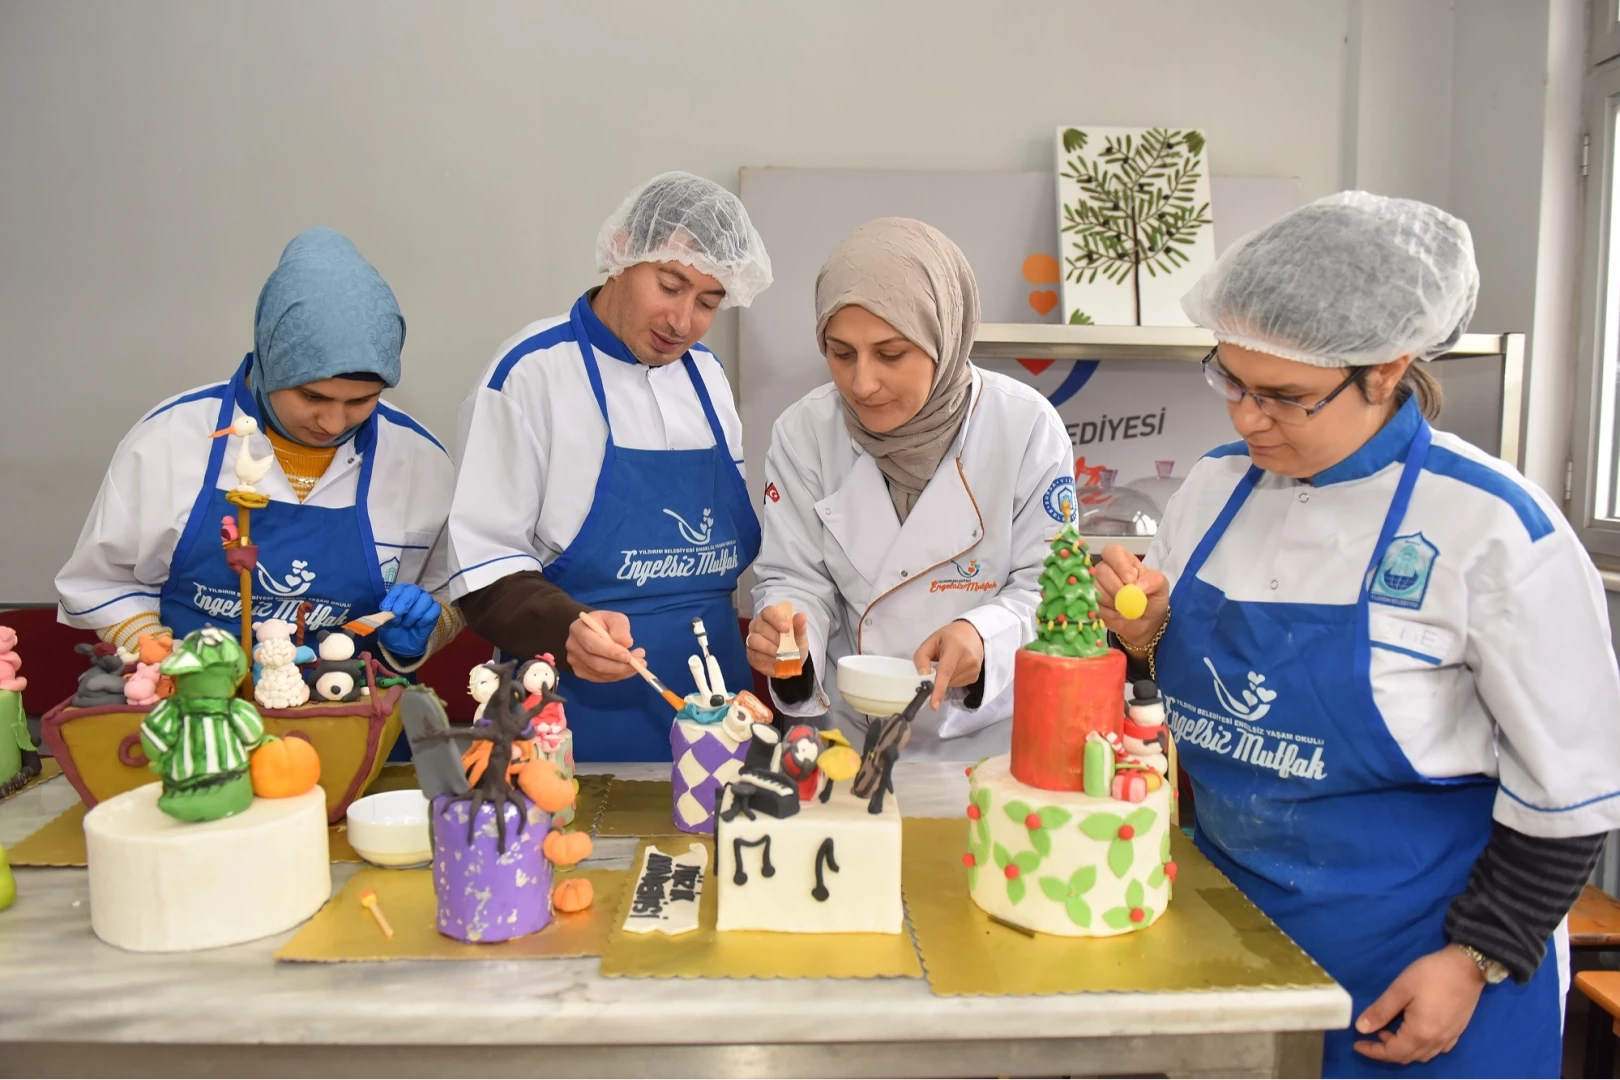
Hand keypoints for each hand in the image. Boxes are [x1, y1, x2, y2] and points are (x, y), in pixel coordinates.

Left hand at [375, 583, 440, 658]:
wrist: (403, 643)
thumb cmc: (393, 629)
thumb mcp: (385, 624)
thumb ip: (386, 617)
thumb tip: (391, 613)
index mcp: (400, 593)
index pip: (398, 589)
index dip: (392, 597)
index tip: (386, 608)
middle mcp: (414, 593)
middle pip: (413, 590)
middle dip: (404, 601)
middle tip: (397, 613)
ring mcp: (426, 601)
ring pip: (425, 599)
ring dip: (414, 613)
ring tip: (406, 624)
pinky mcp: (435, 611)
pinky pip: (434, 610)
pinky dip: (425, 619)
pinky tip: (418, 625)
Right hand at [566, 609, 644, 682]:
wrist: (591, 630)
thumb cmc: (604, 623)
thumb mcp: (614, 618)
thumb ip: (620, 628)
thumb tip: (627, 643)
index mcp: (578, 629)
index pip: (593, 644)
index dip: (611, 652)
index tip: (629, 656)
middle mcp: (573, 647)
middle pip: (596, 663)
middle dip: (620, 666)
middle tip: (641, 663)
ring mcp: (575, 662)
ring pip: (600, 673)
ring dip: (622, 672)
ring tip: (639, 665)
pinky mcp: (581, 672)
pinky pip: (600, 679)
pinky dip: (617, 676)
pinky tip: (627, 669)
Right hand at [746, 602, 808, 677]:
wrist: (792, 662)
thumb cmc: (794, 643)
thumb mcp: (800, 636)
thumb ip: (800, 626)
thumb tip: (801, 616)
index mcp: (770, 616)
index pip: (768, 611)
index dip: (776, 618)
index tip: (786, 627)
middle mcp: (758, 625)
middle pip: (759, 625)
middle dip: (774, 636)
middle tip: (785, 645)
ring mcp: (752, 639)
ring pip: (754, 639)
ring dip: (768, 648)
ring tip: (780, 654)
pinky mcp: (751, 654)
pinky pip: (754, 654)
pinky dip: (767, 658)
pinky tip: (776, 661)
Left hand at [913, 620, 983, 709]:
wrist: (973, 633)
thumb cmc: (949, 636)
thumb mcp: (931, 641)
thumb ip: (922, 657)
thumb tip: (922, 677)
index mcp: (955, 648)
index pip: (945, 672)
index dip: (938, 689)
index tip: (933, 705)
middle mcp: (968, 661)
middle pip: (946, 680)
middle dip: (936, 677)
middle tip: (936, 663)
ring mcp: (974, 670)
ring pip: (950, 685)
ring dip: (944, 679)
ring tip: (948, 661)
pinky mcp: (975, 677)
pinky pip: (957, 685)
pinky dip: (951, 679)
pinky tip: (955, 667)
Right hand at [1091, 544, 1169, 648]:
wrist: (1147, 623)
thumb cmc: (1153, 599)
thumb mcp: (1161, 586)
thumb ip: (1153, 580)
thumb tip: (1137, 585)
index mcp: (1124, 560)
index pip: (1112, 551)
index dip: (1118, 564)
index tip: (1130, 580)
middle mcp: (1107, 570)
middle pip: (1100, 570)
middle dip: (1115, 587)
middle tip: (1128, 599)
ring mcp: (1097, 586)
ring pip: (1095, 588)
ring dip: (1111, 601)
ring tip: (1123, 608)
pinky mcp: (1092, 602)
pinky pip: (1093, 604)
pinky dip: (1106, 611)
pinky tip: (1115, 614)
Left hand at [1353, 946, 1486, 1063]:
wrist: (1467, 967)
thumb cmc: (1432, 975)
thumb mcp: (1401, 989)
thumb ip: (1381, 1010)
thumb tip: (1361, 1028)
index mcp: (1420, 1033)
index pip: (1392, 1053)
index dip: (1373, 1051)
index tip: (1357, 1044)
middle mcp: (1435, 1042)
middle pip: (1407, 1057)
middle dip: (1385, 1051)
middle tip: (1370, 1036)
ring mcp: (1449, 1039)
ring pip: (1421, 1055)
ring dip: (1402, 1049)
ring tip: (1388, 1031)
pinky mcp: (1456, 1032)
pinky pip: (1434, 1049)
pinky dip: (1418, 1047)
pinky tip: (1412, 1032)